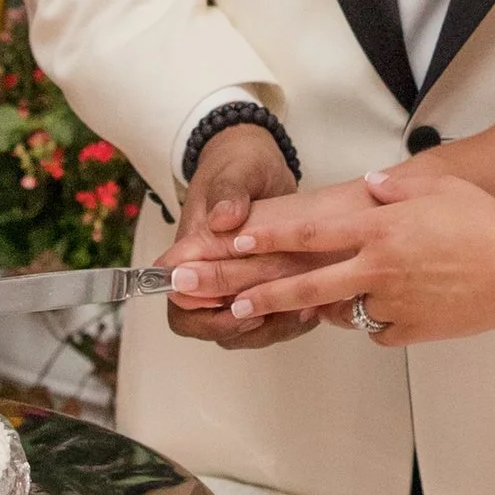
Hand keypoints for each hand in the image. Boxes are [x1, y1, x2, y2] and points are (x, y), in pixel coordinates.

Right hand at [160, 124, 312, 348]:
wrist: (262, 165)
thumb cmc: (240, 165)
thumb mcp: (236, 170)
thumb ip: (228, 192)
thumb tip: (223, 219)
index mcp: (191, 254)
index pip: (180, 305)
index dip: (205, 316)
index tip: (236, 304)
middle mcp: (208, 276)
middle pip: (211, 327)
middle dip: (244, 328)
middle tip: (278, 311)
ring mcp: (236, 284)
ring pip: (244, 330)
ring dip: (272, 328)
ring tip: (303, 309)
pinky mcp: (261, 286)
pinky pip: (270, 320)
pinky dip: (290, 320)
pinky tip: (314, 306)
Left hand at [212, 164, 494, 345]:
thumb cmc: (484, 225)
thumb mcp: (439, 188)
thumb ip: (397, 187)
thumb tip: (371, 185)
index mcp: (379, 229)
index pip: (312, 234)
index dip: (273, 238)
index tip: (241, 242)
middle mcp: (378, 267)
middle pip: (309, 286)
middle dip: (268, 295)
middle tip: (237, 303)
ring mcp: (393, 302)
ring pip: (345, 311)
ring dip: (330, 307)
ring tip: (311, 308)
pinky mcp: (410, 330)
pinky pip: (380, 330)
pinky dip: (379, 322)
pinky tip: (393, 309)